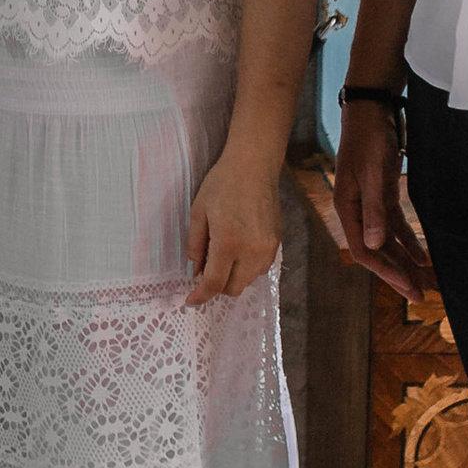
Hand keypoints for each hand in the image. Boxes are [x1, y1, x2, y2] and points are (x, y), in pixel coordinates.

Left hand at [186, 140, 282, 305]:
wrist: (254, 165)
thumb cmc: (222, 184)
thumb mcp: (198, 212)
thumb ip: (195, 245)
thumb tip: (196, 272)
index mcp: (228, 242)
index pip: (214, 283)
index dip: (200, 296)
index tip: (190, 301)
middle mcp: (252, 251)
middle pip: (233, 288)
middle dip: (216, 287)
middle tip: (204, 271)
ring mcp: (268, 248)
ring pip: (248, 281)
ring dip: (232, 277)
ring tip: (222, 255)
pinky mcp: (277, 243)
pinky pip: (260, 268)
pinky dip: (246, 268)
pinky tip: (238, 250)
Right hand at [330, 105, 433, 298]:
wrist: (371, 110)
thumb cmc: (368, 138)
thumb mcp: (373, 172)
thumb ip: (374, 209)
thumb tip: (377, 246)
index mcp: (347, 208)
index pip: (364, 251)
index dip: (386, 272)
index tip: (407, 287)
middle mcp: (357, 211)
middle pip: (377, 251)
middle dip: (398, 273)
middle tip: (421, 295)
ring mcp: (371, 204)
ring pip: (388, 242)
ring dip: (405, 261)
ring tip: (424, 283)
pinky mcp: (383, 195)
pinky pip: (395, 226)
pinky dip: (408, 241)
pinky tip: (422, 256)